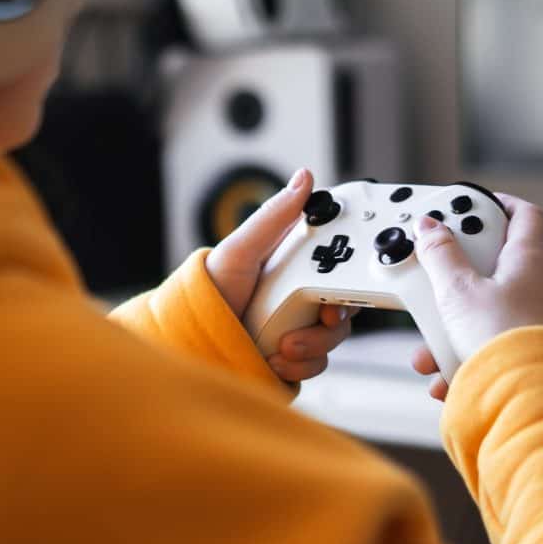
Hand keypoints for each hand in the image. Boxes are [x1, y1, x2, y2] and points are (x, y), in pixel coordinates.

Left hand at [206, 169, 354, 382]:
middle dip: (332, 318)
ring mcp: (299, 328)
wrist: (190, 342)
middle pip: (345, 304)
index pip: (341, 265)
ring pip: (334, 337)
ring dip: (311, 344)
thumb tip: (304, 178)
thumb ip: (274, 218)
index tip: (344, 283)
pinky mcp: (294, 357)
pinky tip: (272, 359)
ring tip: (280, 344)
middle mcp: (301, 296)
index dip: (352, 274)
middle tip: (318, 318)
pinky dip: (298, 365)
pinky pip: (317, 363)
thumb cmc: (208, 291)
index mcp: (295, 265)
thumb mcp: (241, 250)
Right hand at [410, 193, 542, 401]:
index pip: (526, 217)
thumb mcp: (458, 290)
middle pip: (493, 269)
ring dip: (450, 331)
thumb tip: (431, 227)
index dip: (500, 204)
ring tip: (428, 351)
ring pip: (484, 315)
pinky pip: (487, 348)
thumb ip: (441, 255)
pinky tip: (444, 377)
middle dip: (455, 280)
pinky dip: (460, 360)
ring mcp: (534, 324)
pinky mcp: (525, 355)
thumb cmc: (505, 339)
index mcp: (529, 262)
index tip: (471, 206)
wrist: (529, 398)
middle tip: (433, 281)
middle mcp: (539, 290)